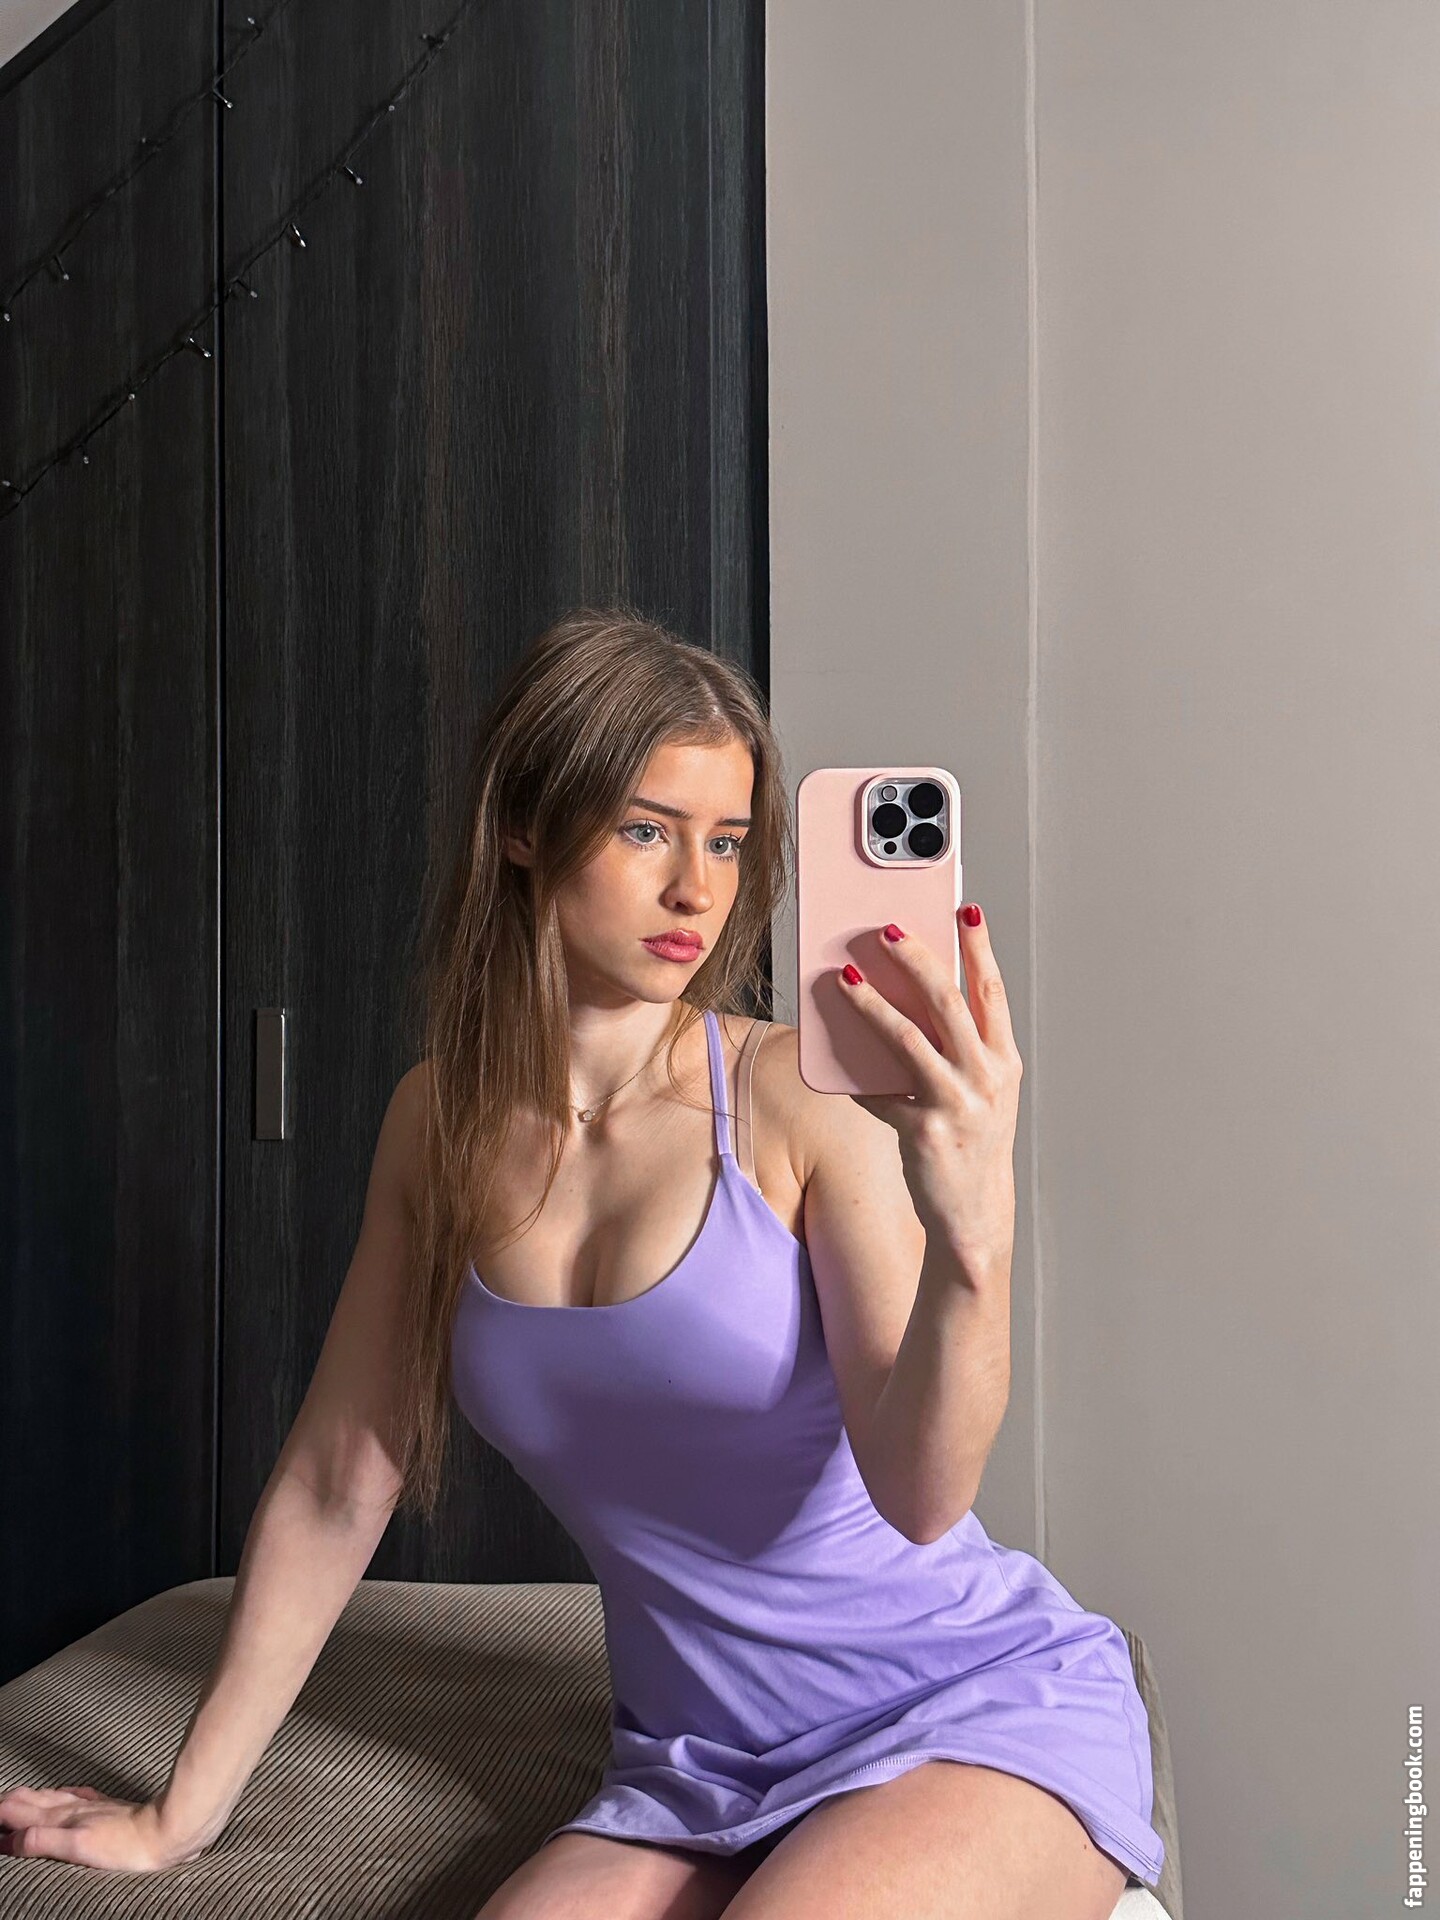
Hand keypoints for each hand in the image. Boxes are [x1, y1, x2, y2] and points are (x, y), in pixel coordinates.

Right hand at [0, 1785, 204, 1870]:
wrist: (164, 1831)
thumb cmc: (125, 1845)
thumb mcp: (77, 1847)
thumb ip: (42, 1840)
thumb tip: (9, 1839)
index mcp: (60, 1818)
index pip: (16, 1810)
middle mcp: (71, 1808)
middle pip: (28, 1799)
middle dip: (6, 1804)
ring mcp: (88, 1805)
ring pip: (48, 1795)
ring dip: (26, 1799)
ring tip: (12, 1801)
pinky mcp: (105, 1806)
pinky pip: (74, 1795)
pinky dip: (56, 1796)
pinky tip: (61, 1795)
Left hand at [840, 904, 1022, 1271]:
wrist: (975, 1213)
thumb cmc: (971, 1139)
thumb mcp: (978, 1089)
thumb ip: (953, 1047)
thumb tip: (904, 998)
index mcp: (1003, 1060)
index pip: (992, 991)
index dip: (980, 947)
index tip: (967, 908)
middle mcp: (987, 1077)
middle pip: (948, 1003)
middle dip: (917, 959)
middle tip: (887, 929)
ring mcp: (957, 1104)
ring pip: (908, 1039)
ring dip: (872, 1004)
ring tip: (844, 978)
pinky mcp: (925, 1131)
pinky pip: (880, 1094)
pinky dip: (858, 1080)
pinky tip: (838, 1066)